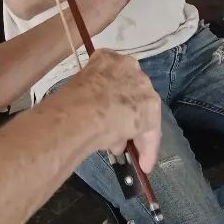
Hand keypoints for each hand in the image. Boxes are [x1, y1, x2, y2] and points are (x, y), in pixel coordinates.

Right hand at [48, 49, 161, 171]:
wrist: (84, 111)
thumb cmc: (71, 102)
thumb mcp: (78, 93)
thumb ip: (93, 99)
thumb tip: (100, 120)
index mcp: (108, 59)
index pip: (115, 77)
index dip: (112, 97)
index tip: (109, 111)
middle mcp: (130, 67)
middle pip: (132, 95)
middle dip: (125, 115)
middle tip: (116, 134)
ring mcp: (142, 86)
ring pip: (142, 112)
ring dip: (136, 132)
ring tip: (126, 151)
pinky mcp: (152, 108)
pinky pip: (151, 130)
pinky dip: (148, 147)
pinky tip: (143, 163)